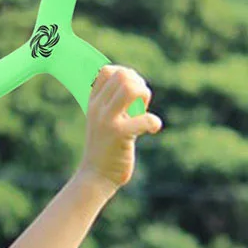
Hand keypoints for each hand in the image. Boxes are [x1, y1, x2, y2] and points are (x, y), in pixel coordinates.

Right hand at [76, 65, 162, 195]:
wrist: (95, 176)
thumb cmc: (105, 148)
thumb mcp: (105, 121)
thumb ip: (115, 103)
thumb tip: (135, 83)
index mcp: (93, 103)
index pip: (107, 71)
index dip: (126, 75)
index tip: (131, 94)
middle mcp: (98, 108)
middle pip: (122, 75)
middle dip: (139, 85)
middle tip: (141, 104)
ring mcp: (107, 121)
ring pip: (131, 88)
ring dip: (145, 96)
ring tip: (144, 112)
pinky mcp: (119, 135)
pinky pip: (144, 119)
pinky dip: (154, 122)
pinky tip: (153, 129)